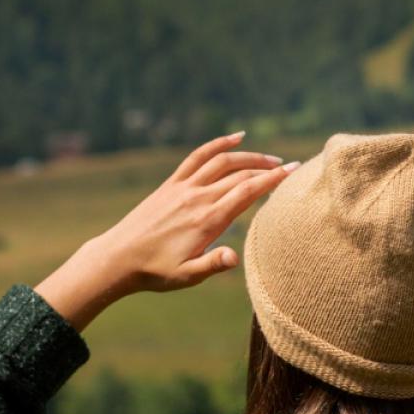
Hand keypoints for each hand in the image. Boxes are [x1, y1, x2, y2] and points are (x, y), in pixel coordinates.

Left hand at [34, 132, 299, 330]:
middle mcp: (198, 198)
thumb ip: (213, 264)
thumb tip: (234, 257)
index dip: (273, 180)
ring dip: (248, 156)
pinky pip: (198, 157)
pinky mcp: (172, 184)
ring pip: (222, 162)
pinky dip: (218, 144)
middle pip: (240, 175)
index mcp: (207, 220)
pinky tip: (236, 137)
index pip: (247, 192)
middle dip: (267, 168)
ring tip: (269, 158)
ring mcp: (184, 187)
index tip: (294, 171)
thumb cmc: (156, 272)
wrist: (119, 258)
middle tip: (290, 167)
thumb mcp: (187, 275)